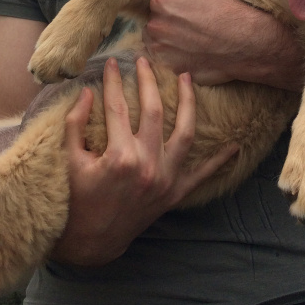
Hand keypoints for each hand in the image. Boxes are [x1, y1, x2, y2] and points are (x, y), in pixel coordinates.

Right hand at [51, 56, 235, 265]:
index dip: (113, 82)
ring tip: (188, 79)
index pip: (117, 107)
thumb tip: (87, 92)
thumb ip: (75, 124)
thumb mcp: (69, 162)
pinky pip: (202, 175)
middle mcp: (147, 164)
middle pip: (153, 111)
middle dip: (149, 81)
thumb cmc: (76, 202)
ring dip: (188, 104)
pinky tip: (234, 147)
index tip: (113, 63)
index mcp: (119, 156)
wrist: (92, 243)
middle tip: (146, 61)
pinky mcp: (175, 193)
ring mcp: (165, 179)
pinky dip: (218, 161)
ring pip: (185, 133)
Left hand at [142, 0, 304, 90]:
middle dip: (170, 23)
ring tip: (193, 40)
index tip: (192, 9)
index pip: (159, 2)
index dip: (176, 4)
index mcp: (160, 2)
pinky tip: (193, 52)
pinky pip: (166, 61)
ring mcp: (161, 51)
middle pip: (156, 22)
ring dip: (169, 41)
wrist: (245, 41)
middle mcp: (155, 27)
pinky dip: (175, 58)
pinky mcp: (171, 69)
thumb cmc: (226, 6)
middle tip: (194, 26)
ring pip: (158, 43)